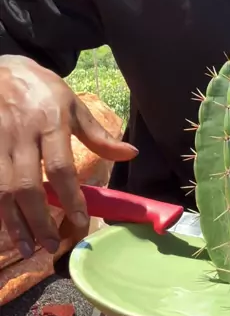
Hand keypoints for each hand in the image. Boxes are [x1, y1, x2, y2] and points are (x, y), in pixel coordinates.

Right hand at [0, 55, 137, 258]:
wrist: (2, 67)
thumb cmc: (42, 89)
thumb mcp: (73, 104)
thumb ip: (98, 135)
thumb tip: (130, 155)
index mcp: (51, 121)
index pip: (61, 167)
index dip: (70, 197)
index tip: (81, 221)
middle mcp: (22, 133)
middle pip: (27, 185)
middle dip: (38, 220)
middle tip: (50, 246)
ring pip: (2, 190)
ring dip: (13, 223)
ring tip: (26, 248)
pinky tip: (5, 227)